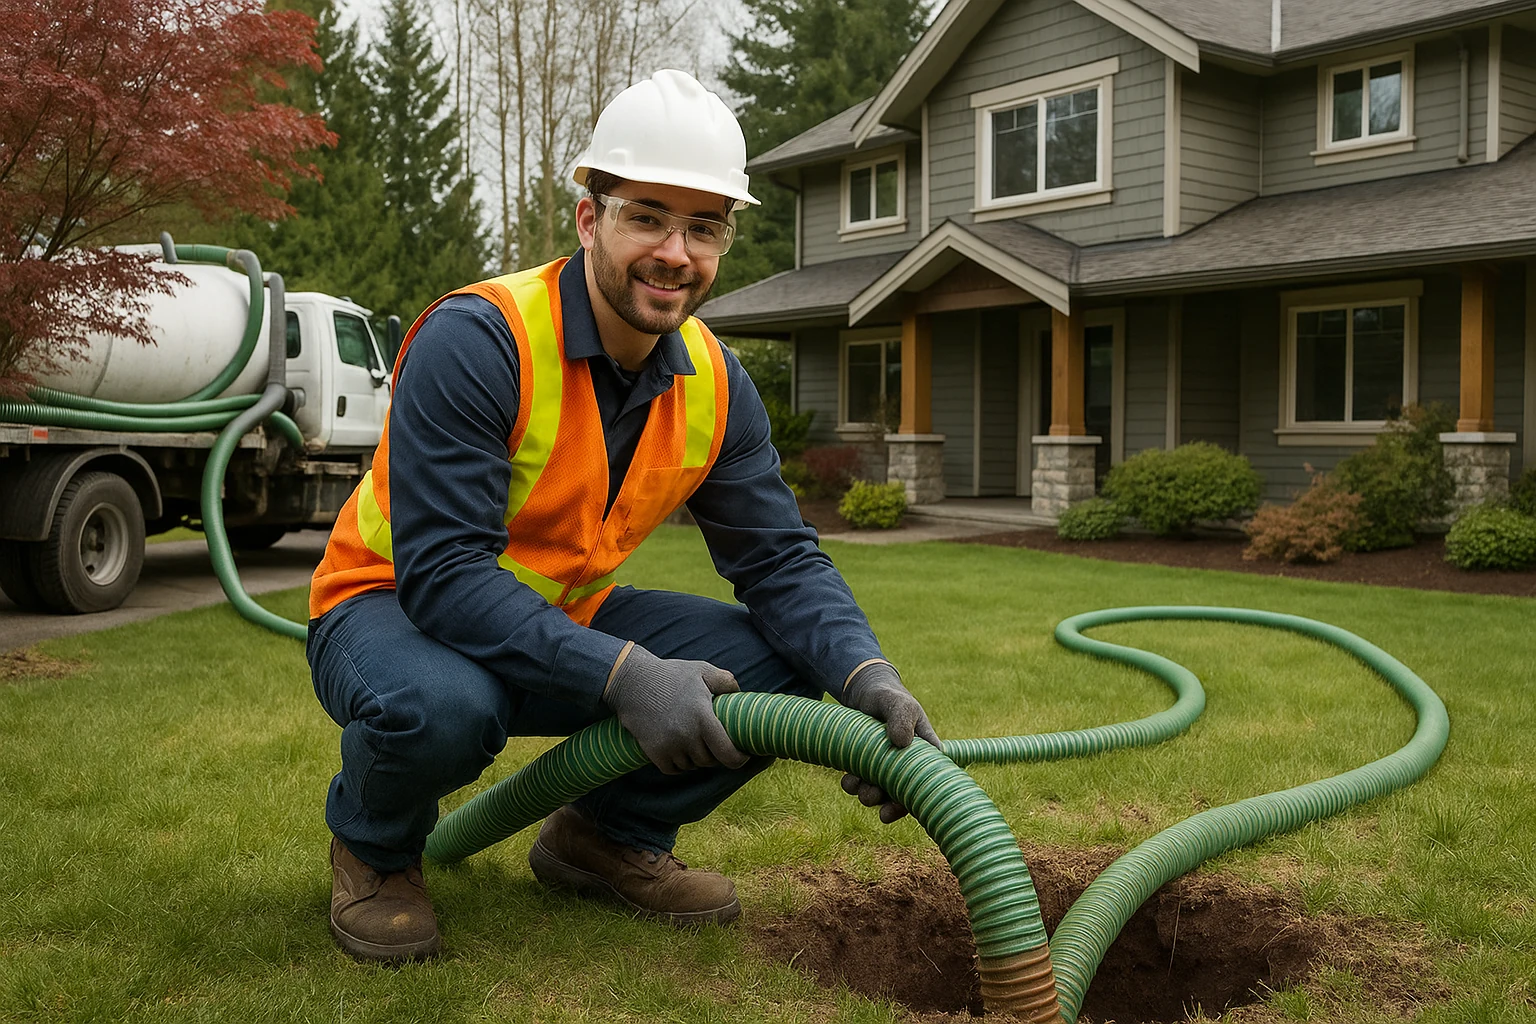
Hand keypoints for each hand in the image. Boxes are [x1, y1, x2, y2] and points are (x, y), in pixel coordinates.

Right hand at [602, 643, 748, 774]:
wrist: (632, 681)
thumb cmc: (670, 674)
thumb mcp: (701, 670)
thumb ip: (725, 681)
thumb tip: (740, 693)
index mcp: (703, 717)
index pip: (727, 752)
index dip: (738, 759)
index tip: (742, 757)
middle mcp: (687, 735)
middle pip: (709, 761)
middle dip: (714, 754)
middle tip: (713, 742)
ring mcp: (669, 746)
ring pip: (691, 765)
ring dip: (695, 758)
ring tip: (694, 741)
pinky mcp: (654, 752)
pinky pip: (673, 769)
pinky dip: (678, 764)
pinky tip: (678, 750)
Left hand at [838, 661, 941, 822]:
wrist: (864, 693)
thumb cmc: (888, 697)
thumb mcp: (898, 702)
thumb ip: (902, 717)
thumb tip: (902, 743)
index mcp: (926, 753)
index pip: (929, 783)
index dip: (916, 801)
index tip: (897, 807)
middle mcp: (908, 765)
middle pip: (904, 795)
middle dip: (886, 802)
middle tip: (868, 797)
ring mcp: (887, 768)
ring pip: (881, 792)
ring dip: (867, 795)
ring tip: (854, 784)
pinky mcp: (868, 767)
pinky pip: (863, 785)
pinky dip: (854, 786)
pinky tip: (848, 779)